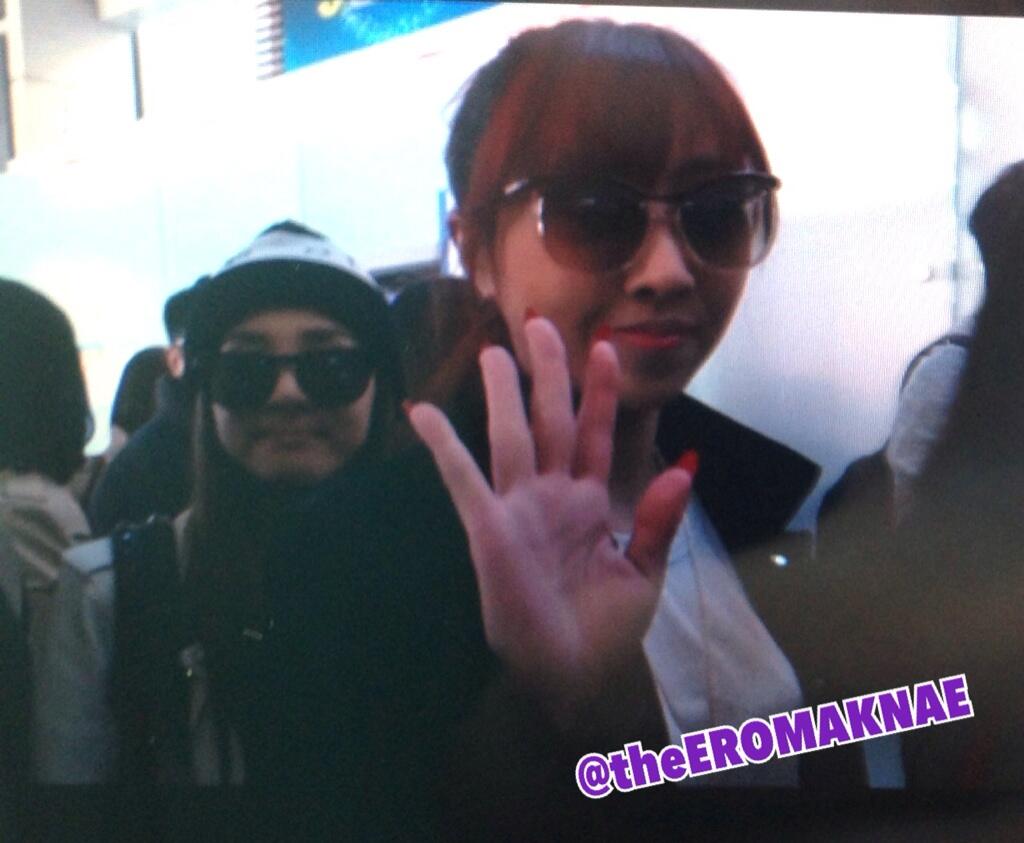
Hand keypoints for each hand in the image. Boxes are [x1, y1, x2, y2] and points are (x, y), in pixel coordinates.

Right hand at [408, 317, 690, 710]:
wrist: (573, 678)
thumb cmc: (606, 630)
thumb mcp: (645, 573)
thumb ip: (659, 520)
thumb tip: (684, 465)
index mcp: (591, 502)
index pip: (599, 434)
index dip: (600, 392)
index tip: (605, 347)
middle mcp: (554, 495)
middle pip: (551, 420)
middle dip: (548, 372)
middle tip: (540, 322)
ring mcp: (519, 509)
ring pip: (511, 436)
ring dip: (503, 393)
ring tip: (494, 349)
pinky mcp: (490, 530)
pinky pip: (464, 480)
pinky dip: (444, 446)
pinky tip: (423, 411)